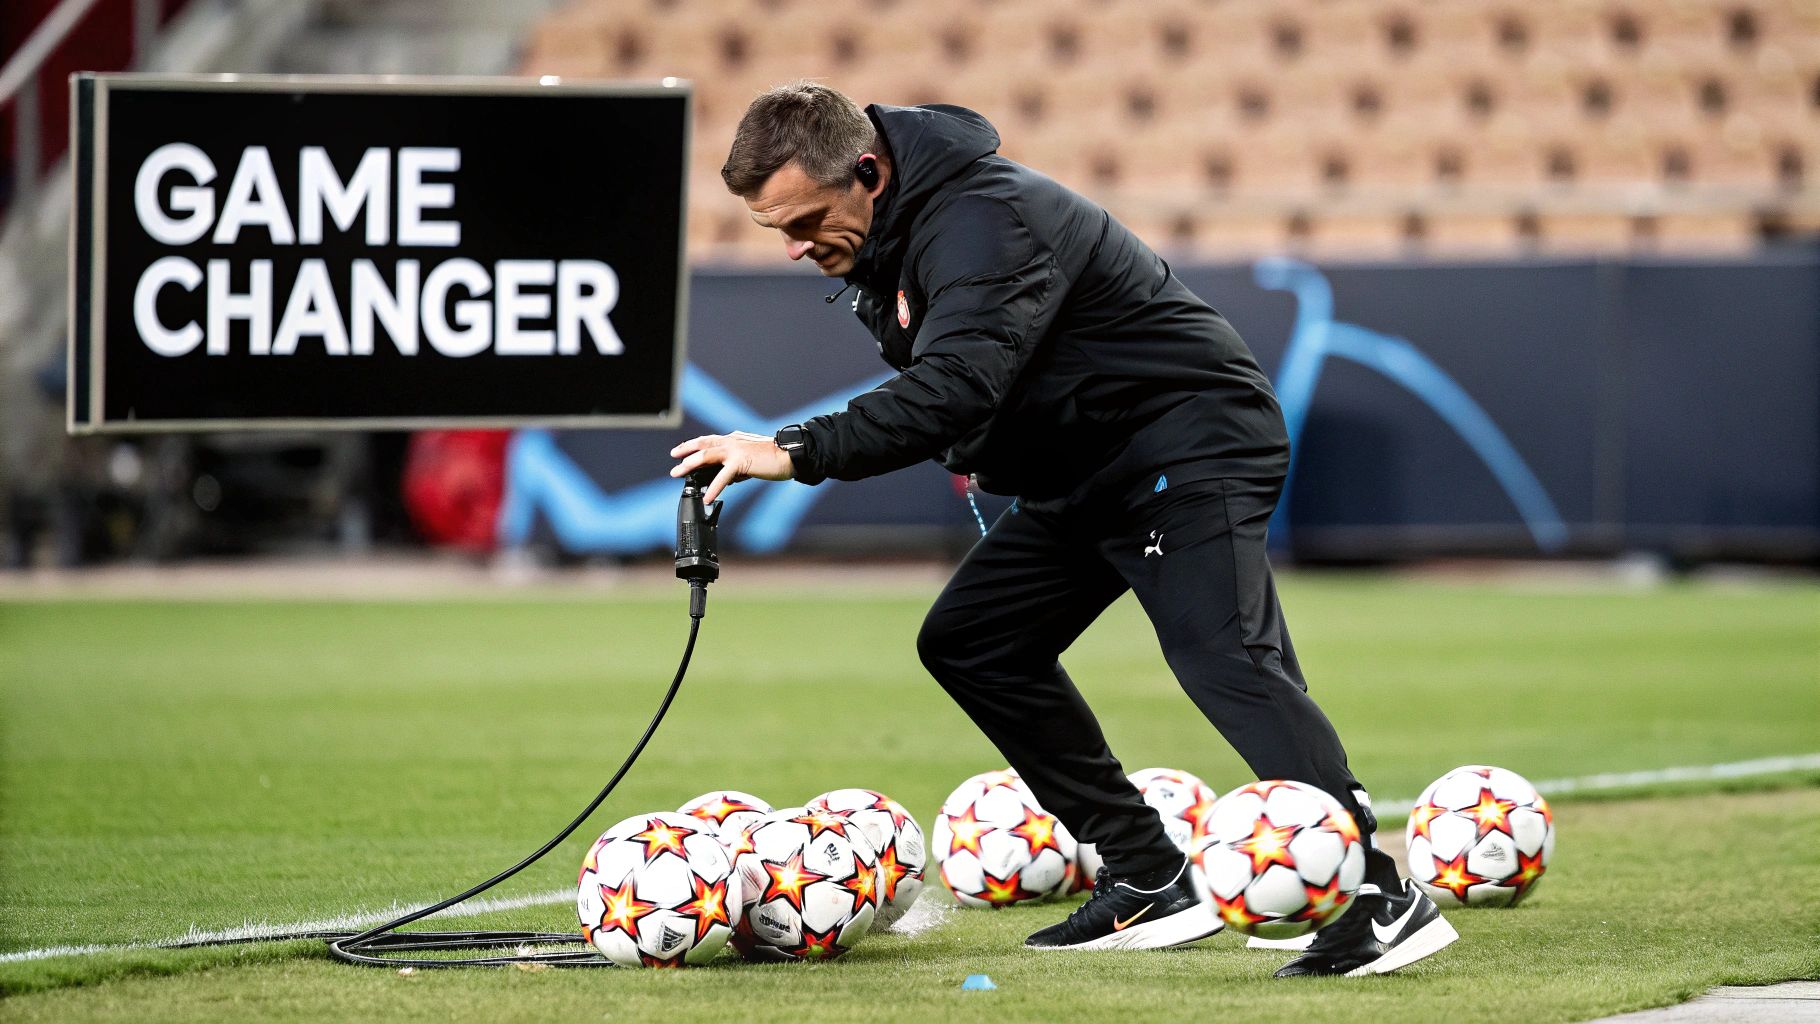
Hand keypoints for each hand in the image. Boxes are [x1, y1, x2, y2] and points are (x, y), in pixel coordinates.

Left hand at [669, 431, 794, 502]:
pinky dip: (714, 488)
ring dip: (690, 464)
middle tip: (673, 462)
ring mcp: (736, 449)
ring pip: (706, 455)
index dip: (692, 445)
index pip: (709, 441)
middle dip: (685, 452)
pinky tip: (708, 497)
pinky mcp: (742, 461)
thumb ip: (735, 468)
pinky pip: (723, 476)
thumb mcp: (750, 461)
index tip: (680, 451)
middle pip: (703, 445)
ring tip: (677, 473)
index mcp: (734, 440)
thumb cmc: (775, 458)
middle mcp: (732, 441)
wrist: (791, 455)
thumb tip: (724, 480)